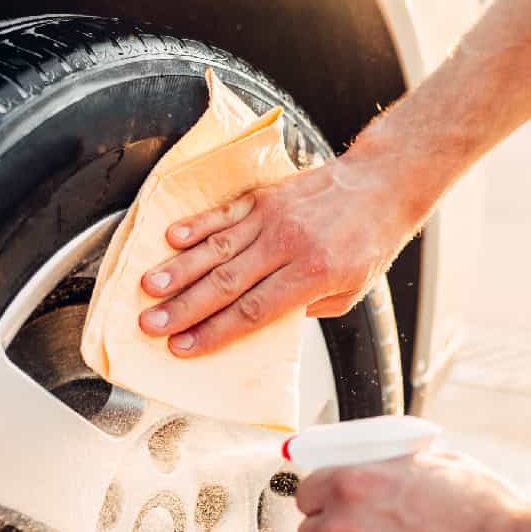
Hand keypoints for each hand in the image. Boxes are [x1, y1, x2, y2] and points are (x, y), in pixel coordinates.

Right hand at [136, 151, 422, 355]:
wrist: (380, 184)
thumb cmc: (369, 240)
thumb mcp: (351, 291)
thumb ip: (306, 307)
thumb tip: (262, 322)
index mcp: (312, 274)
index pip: (254, 311)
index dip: (215, 332)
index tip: (184, 347)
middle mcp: (288, 245)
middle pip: (227, 283)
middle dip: (184, 308)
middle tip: (151, 324)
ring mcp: (273, 218)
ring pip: (218, 247)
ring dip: (179, 269)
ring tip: (149, 286)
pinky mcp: (264, 197)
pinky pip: (224, 213)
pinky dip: (197, 225)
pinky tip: (171, 238)